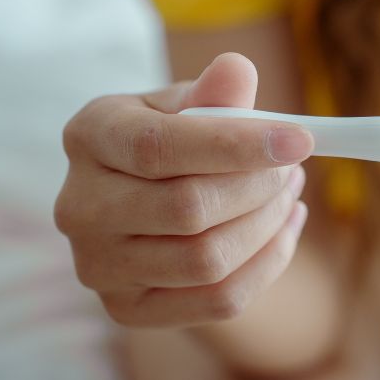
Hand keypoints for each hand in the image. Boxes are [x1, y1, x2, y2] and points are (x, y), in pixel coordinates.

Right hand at [54, 53, 313, 326]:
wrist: (147, 193)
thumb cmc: (174, 136)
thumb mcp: (189, 102)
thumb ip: (214, 93)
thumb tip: (237, 70)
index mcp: (89, 136)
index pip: (159, 148)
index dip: (236, 145)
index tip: (300, 140)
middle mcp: (79, 206)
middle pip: (187, 209)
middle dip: (259, 187)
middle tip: (292, 165)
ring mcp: (96, 265)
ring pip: (207, 260)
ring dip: (267, 225)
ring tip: (289, 192)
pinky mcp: (125, 309)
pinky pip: (218, 301)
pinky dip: (267, 264)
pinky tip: (284, 229)